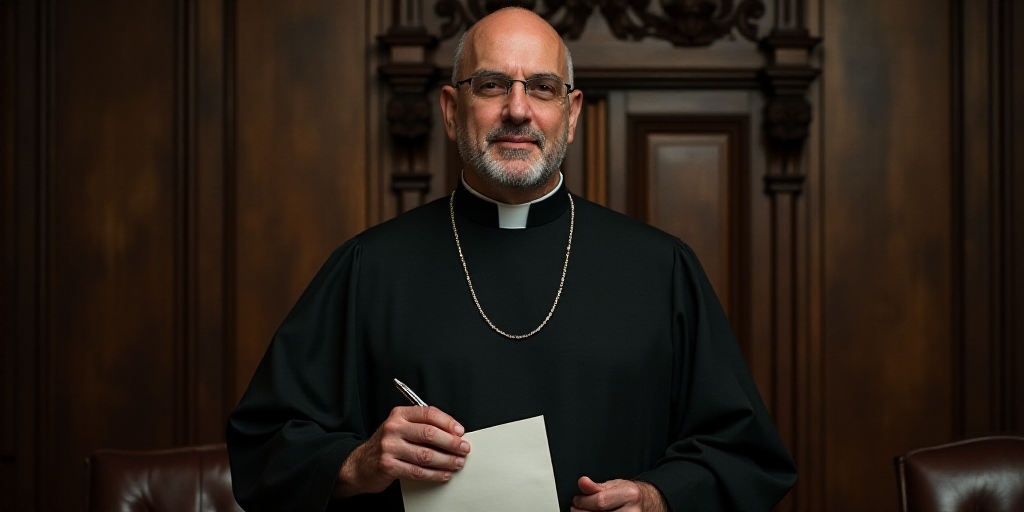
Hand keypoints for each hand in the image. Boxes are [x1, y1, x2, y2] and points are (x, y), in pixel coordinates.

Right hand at [333, 406, 470, 497]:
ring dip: (446, 460)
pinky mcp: (389, 465)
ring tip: (457, 463)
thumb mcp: (400, 428)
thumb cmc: (387, 444)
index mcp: (399, 414)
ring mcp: (389, 447)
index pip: (428, 413)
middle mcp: (393, 428)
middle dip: (451, 442)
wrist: (360, 464)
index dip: (448, 422)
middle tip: (463, 448)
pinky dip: (434, 474)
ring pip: (426, 454)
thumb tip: (453, 433)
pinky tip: (443, 474)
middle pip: (429, 433)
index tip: (460, 431)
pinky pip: (418, 471)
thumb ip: (422, 426)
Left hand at [571, 476, 667, 511]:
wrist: (647, 504)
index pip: (600, 501)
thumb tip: (582, 482)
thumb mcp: (615, 485)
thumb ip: (596, 486)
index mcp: (630, 495)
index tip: (576, 500)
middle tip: (577, 508)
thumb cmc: (630, 495)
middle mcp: (633, 511)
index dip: (583, 501)